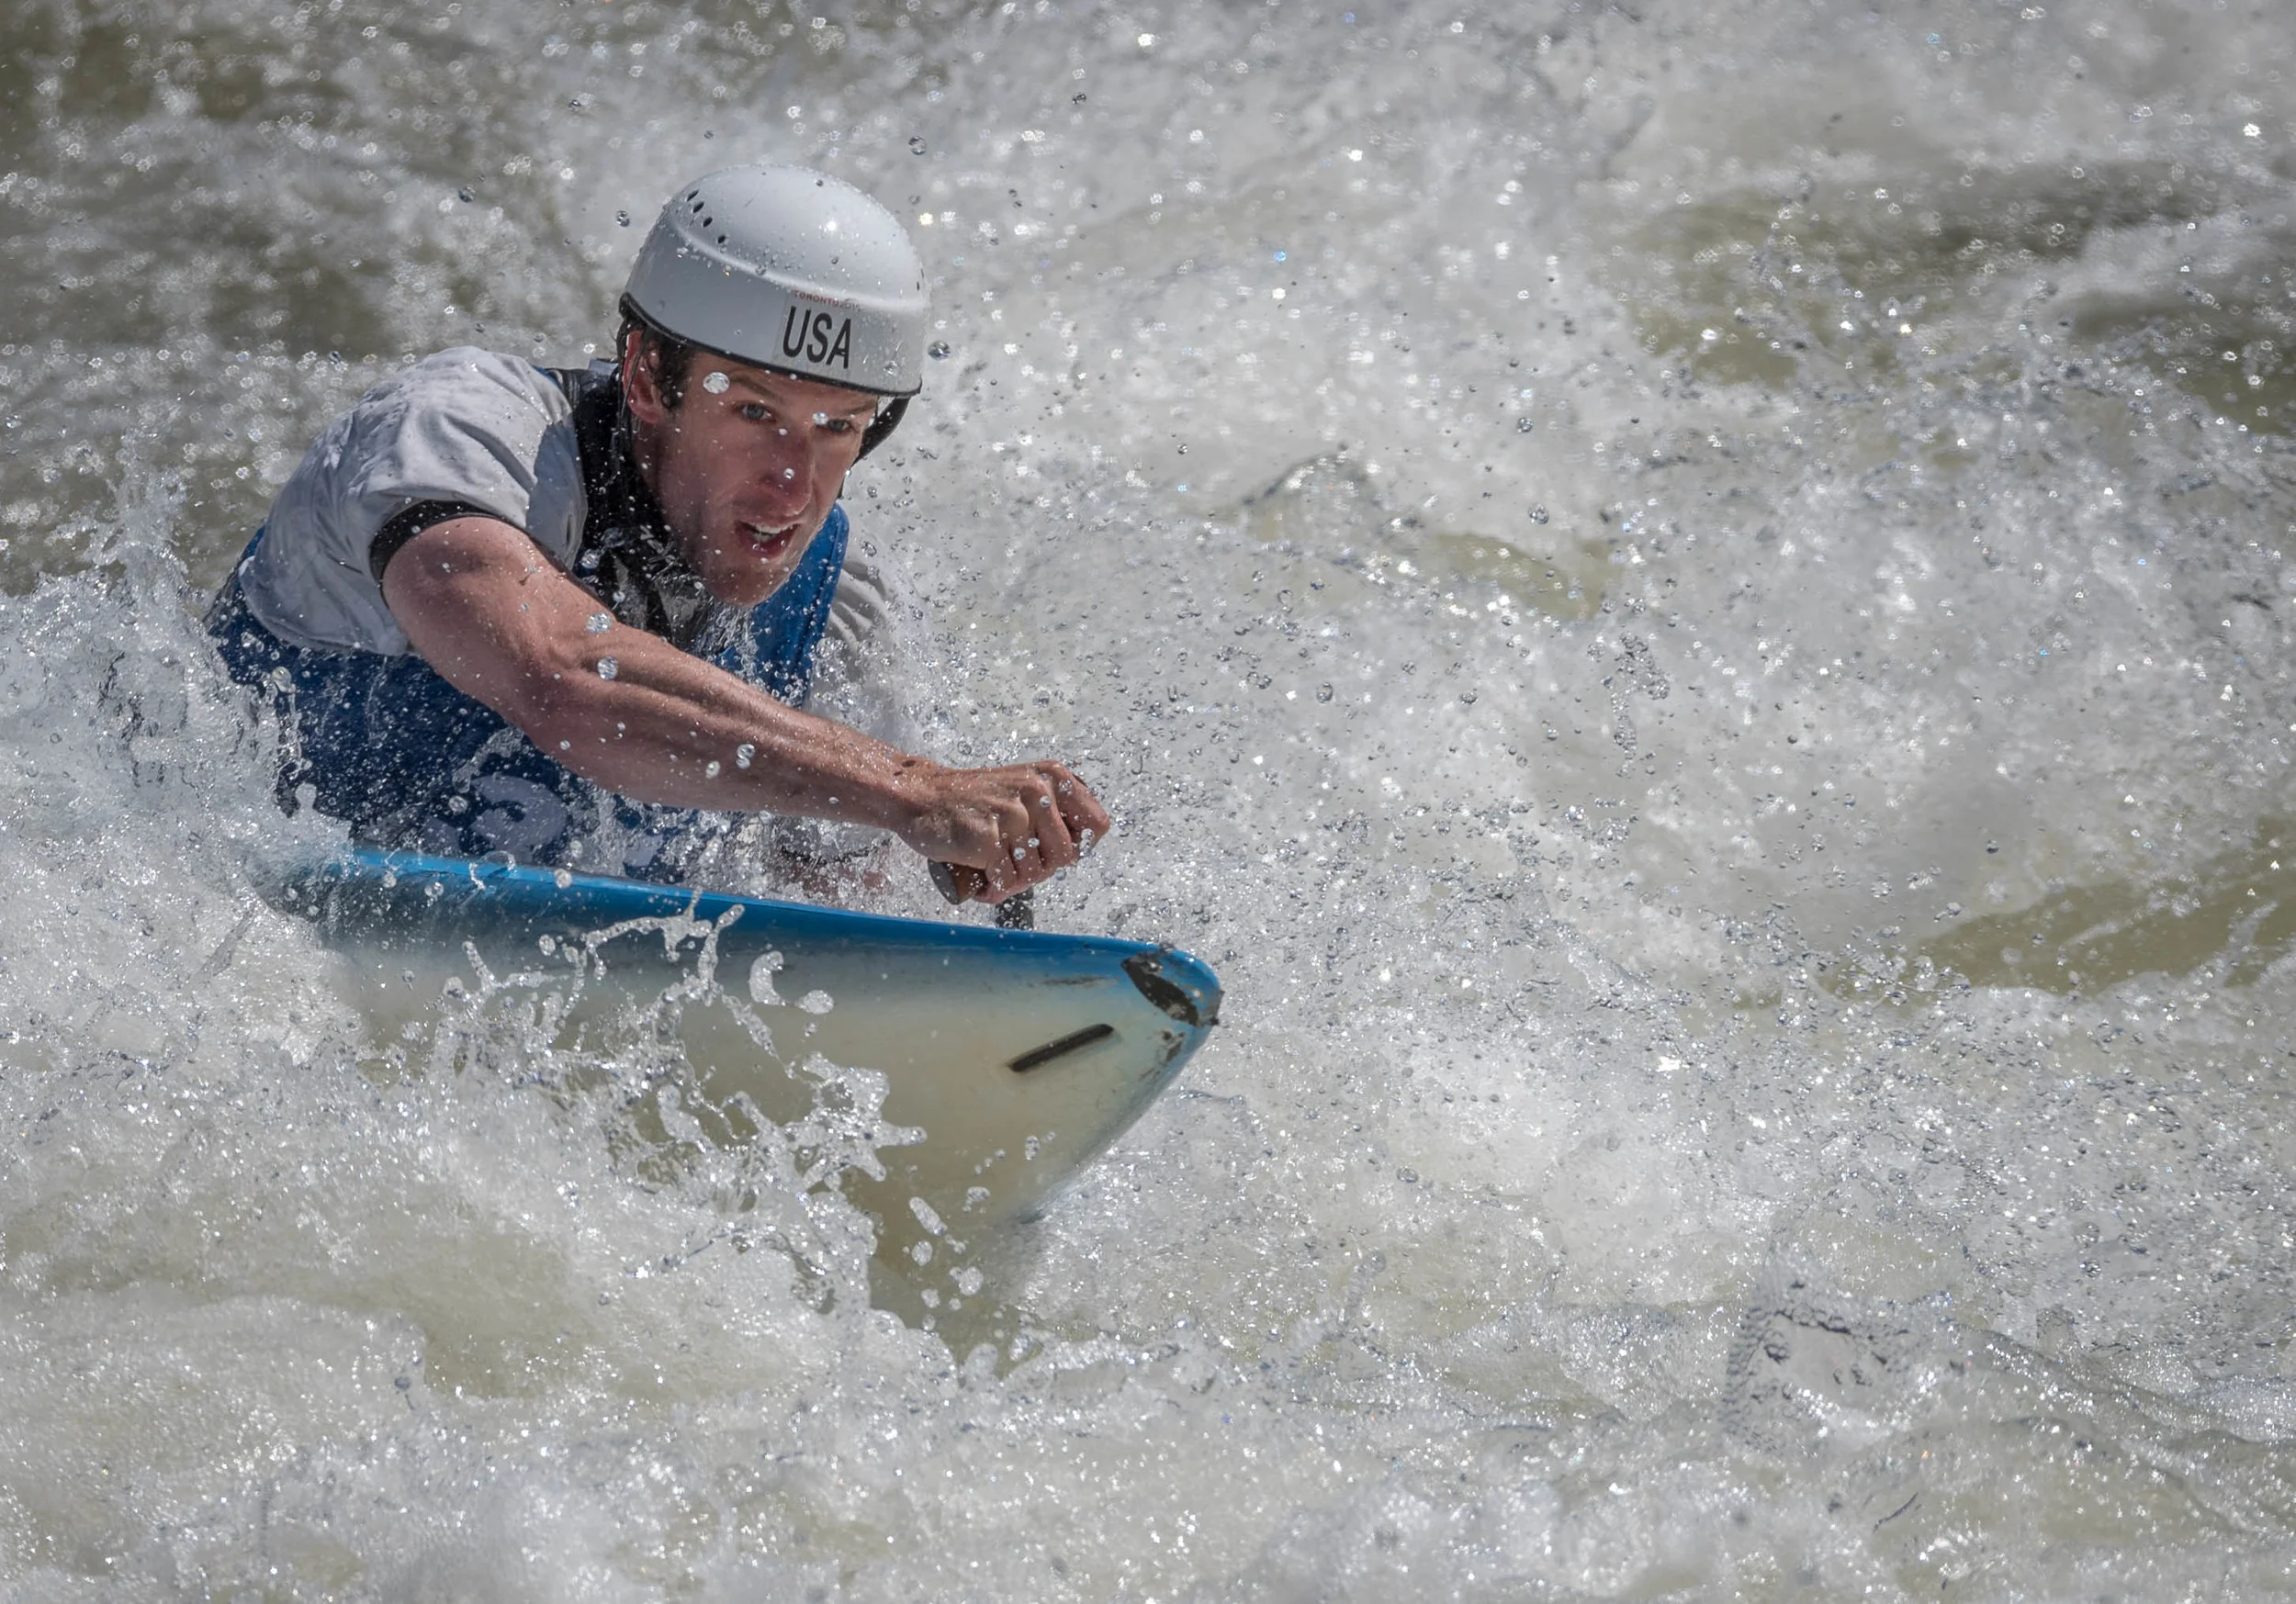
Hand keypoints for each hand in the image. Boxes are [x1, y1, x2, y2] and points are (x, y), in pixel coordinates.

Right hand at [895, 761, 1110, 900]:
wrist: (921, 796)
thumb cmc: (974, 801)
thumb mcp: (1024, 789)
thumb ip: (1055, 808)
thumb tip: (1080, 848)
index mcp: (1053, 778)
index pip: (1096, 825)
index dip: (1077, 846)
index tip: (1050, 849)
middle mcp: (1038, 791)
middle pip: (1066, 857)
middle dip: (1041, 869)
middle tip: (1013, 864)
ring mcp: (1013, 815)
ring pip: (1036, 873)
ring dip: (1014, 882)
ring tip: (994, 868)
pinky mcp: (989, 839)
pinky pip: (1007, 882)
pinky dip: (994, 890)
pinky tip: (982, 879)